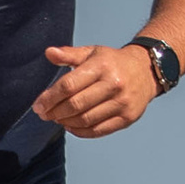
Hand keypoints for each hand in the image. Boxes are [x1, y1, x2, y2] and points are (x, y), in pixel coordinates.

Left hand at [32, 42, 152, 136]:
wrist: (146, 71)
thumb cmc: (112, 62)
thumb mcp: (92, 52)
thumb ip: (69, 54)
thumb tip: (49, 53)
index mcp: (101, 66)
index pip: (69, 85)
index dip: (50, 98)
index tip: (38, 105)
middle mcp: (113, 84)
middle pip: (76, 104)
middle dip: (55, 112)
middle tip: (44, 114)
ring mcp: (122, 102)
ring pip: (86, 119)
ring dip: (66, 122)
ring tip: (57, 118)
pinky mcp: (127, 117)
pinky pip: (98, 130)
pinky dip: (80, 131)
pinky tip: (71, 126)